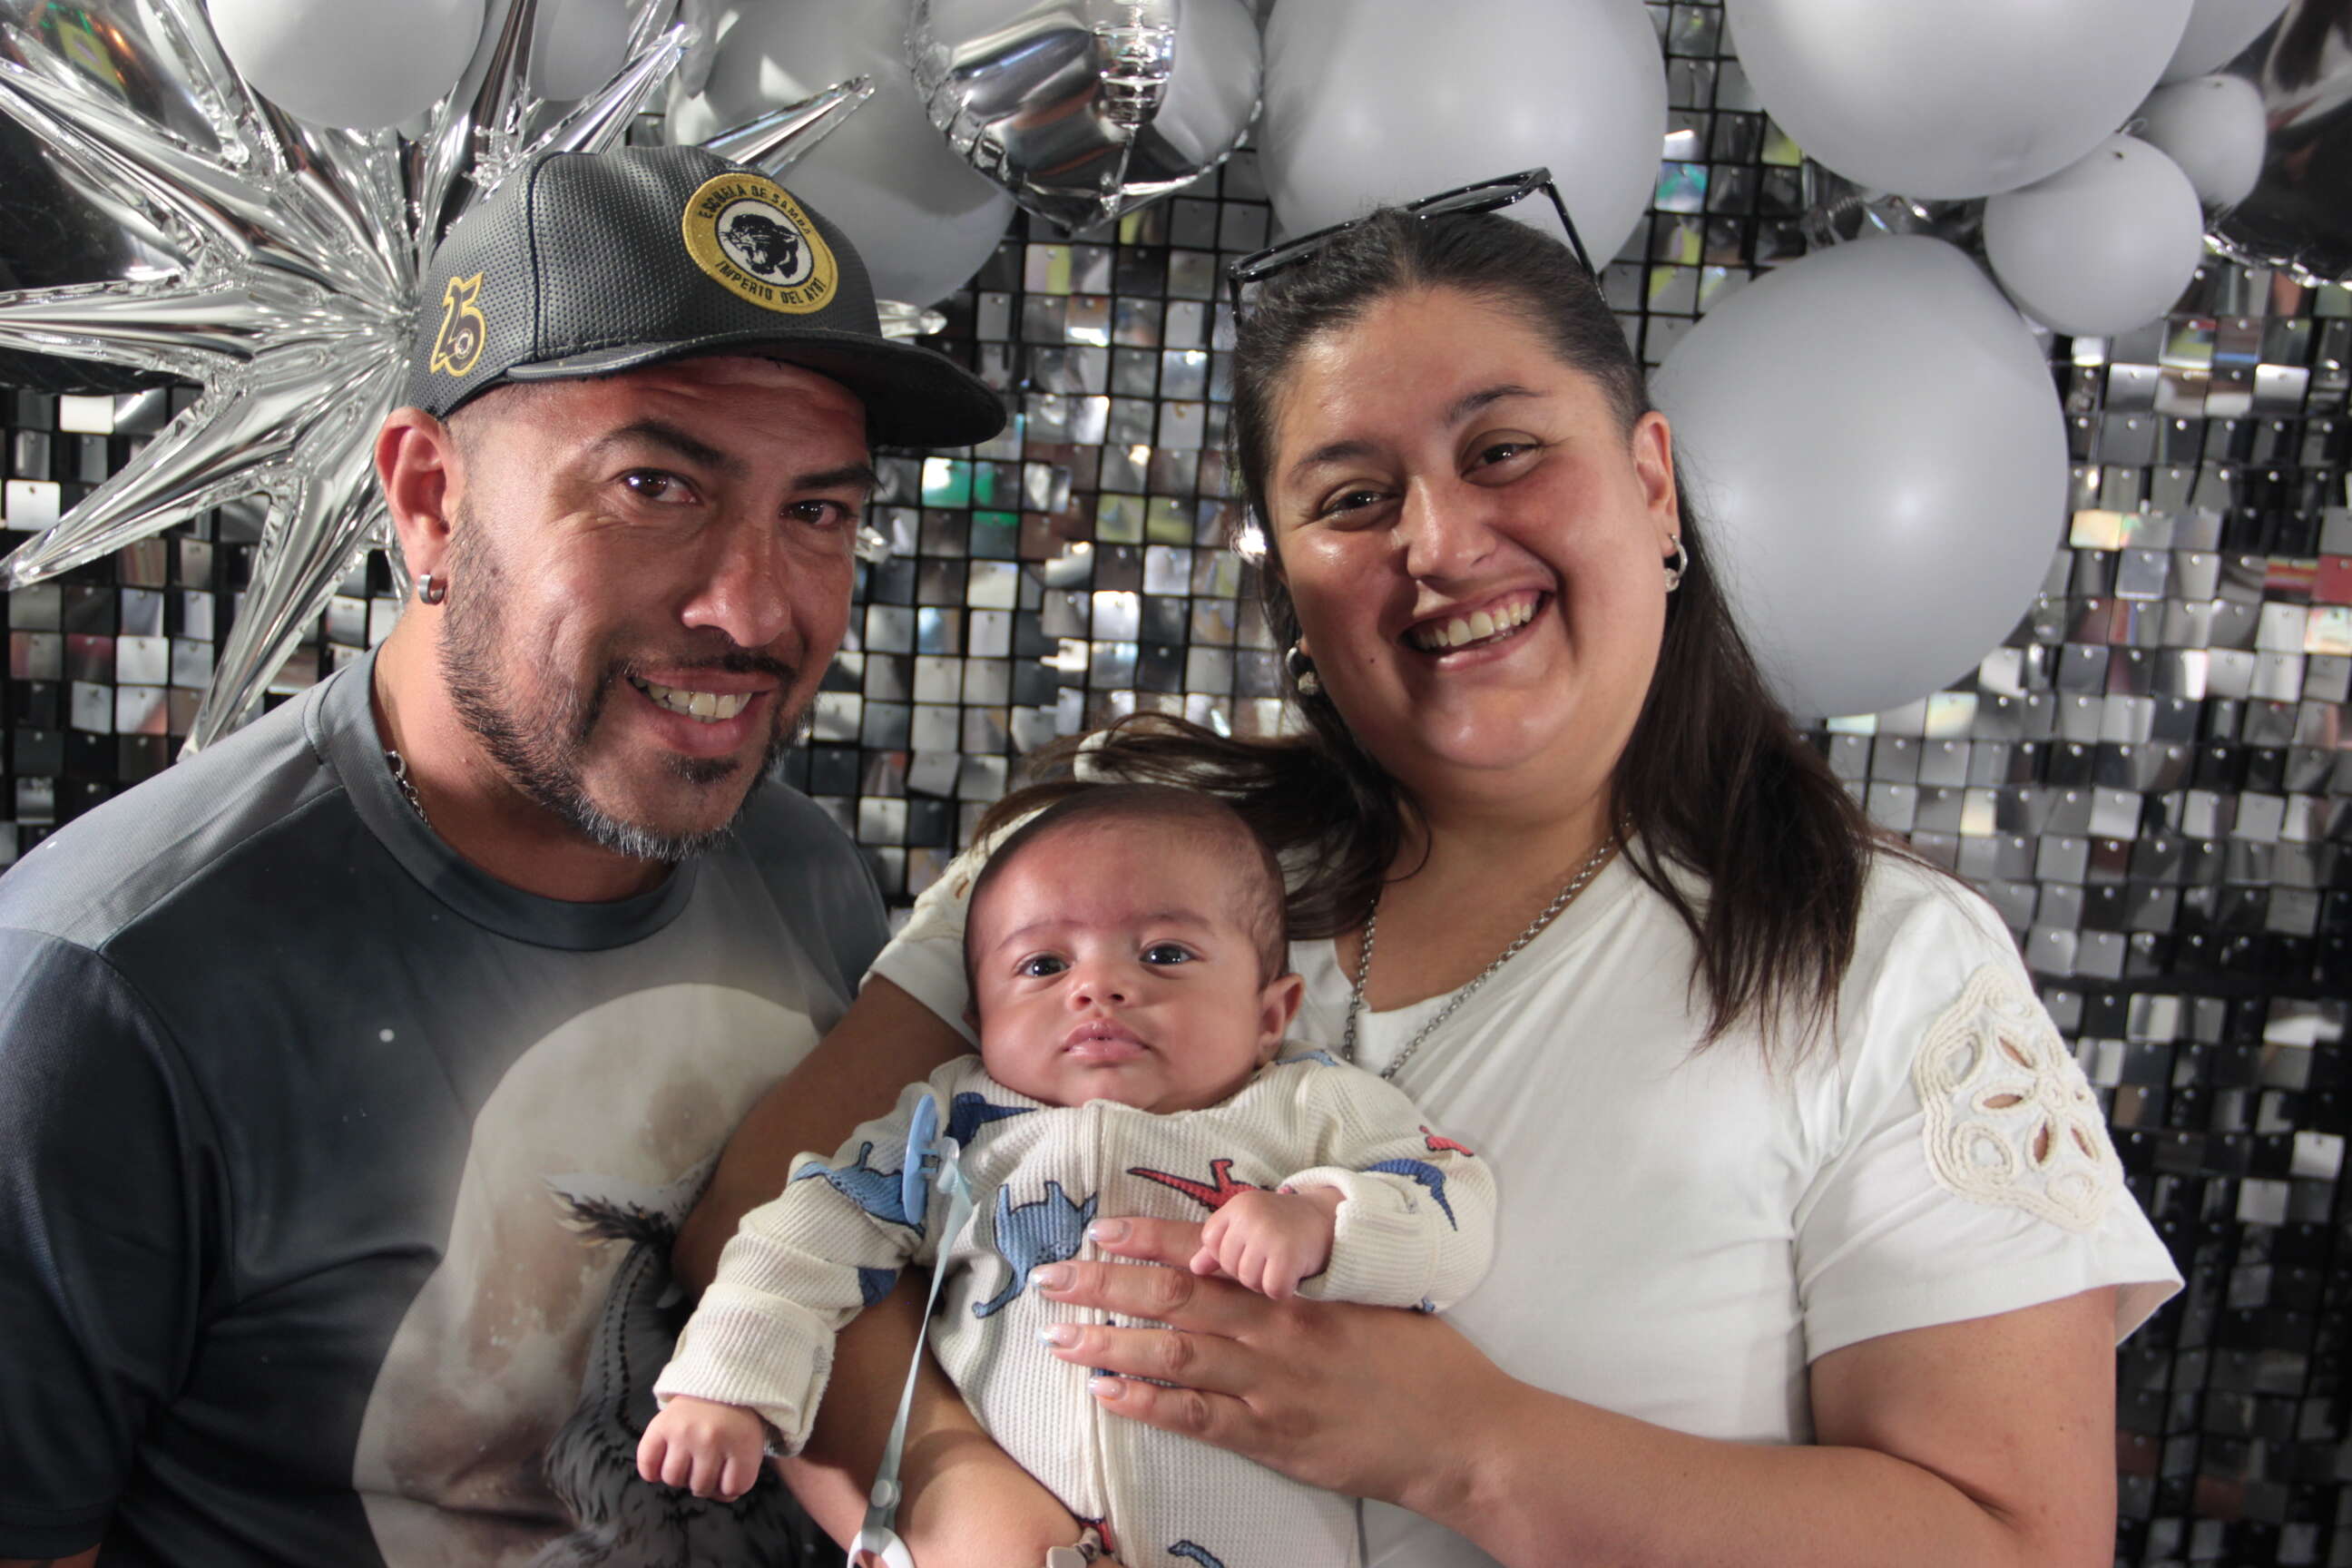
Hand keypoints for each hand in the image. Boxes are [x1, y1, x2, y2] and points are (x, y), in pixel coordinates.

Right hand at [637, 1394, 769, 1501]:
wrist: (717, 1379)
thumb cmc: (734, 1421)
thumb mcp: (750, 1443)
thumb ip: (740, 1475)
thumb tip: (721, 1497)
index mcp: (741, 1442)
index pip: (735, 1488)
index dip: (731, 1484)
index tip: (731, 1466)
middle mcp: (711, 1438)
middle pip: (701, 1488)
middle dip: (704, 1480)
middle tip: (707, 1458)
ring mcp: (683, 1432)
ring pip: (673, 1479)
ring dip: (680, 1475)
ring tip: (688, 1457)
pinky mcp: (660, 1426)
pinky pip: (647, 1465)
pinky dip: (651, 1471)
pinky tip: (663, 1461)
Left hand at [1037, 1216, 1513, 1513]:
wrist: (1465, 1434)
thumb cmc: (1425, 1361)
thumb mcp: (1371, 1296)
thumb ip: (1313, 1279)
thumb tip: (1260, 1256)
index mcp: (1300, 1291)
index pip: (1210, 1254)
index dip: (1150, 1238)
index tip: (1101, 1228)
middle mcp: (1278, 1333)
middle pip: (1175, 1299)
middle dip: (1107, 1285)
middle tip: (1051, 1277)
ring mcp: (1273, 1390)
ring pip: (1175, 1357)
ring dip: (1111, 1343)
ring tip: (1060, 1336)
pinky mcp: (1276, 1442)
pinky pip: (1199, 1420)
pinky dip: (1149, 1405)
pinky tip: (1109, 1393)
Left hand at [1189, 1185, 1342, 1298]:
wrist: (1333, 1219)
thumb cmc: (1286, 1225)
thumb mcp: (1251, 1225)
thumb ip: (1219, 1245)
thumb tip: (1193, 1268)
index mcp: (1238, 1206)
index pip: (1211, 1242)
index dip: (1229, 1253)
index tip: (1252, 1248)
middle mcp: (1251, 1216)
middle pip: (1230, 1264)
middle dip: (1249, 1269)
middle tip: (1272, 1258)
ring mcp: (1269, 1234)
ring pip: (1249, 1280)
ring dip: (1266, 1281)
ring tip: (1283, 1264)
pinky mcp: (1288, 1255)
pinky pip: (1272, 1289)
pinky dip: (1284, 1289)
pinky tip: (1294, 1276)